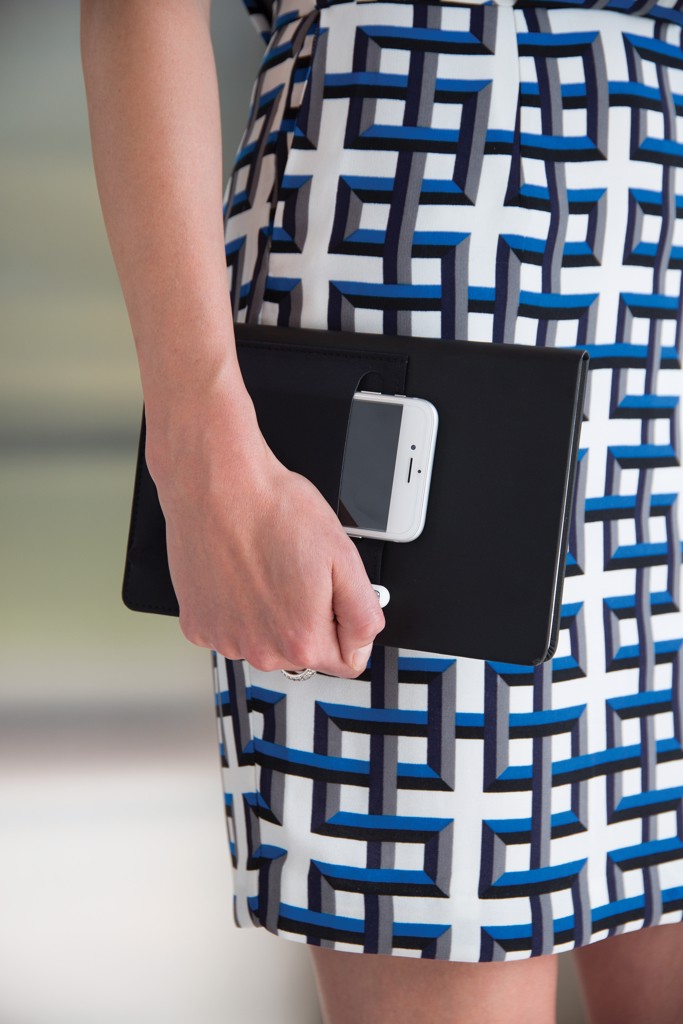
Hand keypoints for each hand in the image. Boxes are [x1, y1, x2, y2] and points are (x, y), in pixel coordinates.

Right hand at [149, 397, 384, 678]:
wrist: (217, 485)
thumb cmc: (274, 510)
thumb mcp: (344, 557)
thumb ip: (363, 614)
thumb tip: (362, 645)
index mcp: (303, 640)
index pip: (346, 661)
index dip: (345, 624)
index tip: (331, 595)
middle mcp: (262, 651)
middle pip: (302, 652)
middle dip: (307, 619)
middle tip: (296, 573)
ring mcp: (225, 640)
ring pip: (265, 641)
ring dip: (270, 615)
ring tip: (265, 569)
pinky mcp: (197, 625)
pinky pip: (229, 628)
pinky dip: (235, 608)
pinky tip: (239, 575)